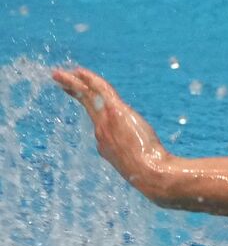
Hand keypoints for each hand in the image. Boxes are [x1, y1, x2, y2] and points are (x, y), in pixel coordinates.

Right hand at [52, 67, 171, 190]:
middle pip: (85, 105)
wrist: (149, 173)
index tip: (80, 96)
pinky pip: (100, 91)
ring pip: (88, 96)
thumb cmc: (149, 172)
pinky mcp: (116, 112)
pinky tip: (81, 72)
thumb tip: (142, 156)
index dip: (89, 106)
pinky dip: (91, 80)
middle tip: (59, 79)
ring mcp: (106, 122)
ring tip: (60, 73)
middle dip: (72, 90)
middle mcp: (101, 131)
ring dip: (74, 82)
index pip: (96, 119)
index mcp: (105, 143)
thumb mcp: (138, 164)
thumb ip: (135, 156)